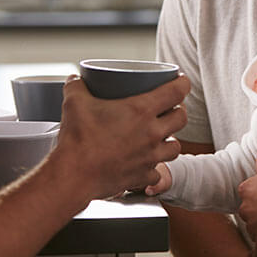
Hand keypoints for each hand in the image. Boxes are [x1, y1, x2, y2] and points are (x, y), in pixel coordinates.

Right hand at [53, 74, 188, 200]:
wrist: (73, 175)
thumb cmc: (77, 140)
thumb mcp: (75, 102)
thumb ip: (76, 86)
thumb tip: (75, 80)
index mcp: (141, 110)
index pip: (176, 91)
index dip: (182, 83)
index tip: (181, 81)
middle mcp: (152, 133)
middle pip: (181, 118)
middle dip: (178, 111)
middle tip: (169, 109)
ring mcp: (150, 156)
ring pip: (175, 147)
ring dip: (170, 140)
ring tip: (160, 137)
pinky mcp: (143, 176)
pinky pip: (157, 173)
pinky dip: (152, 168)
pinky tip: (144, 164)